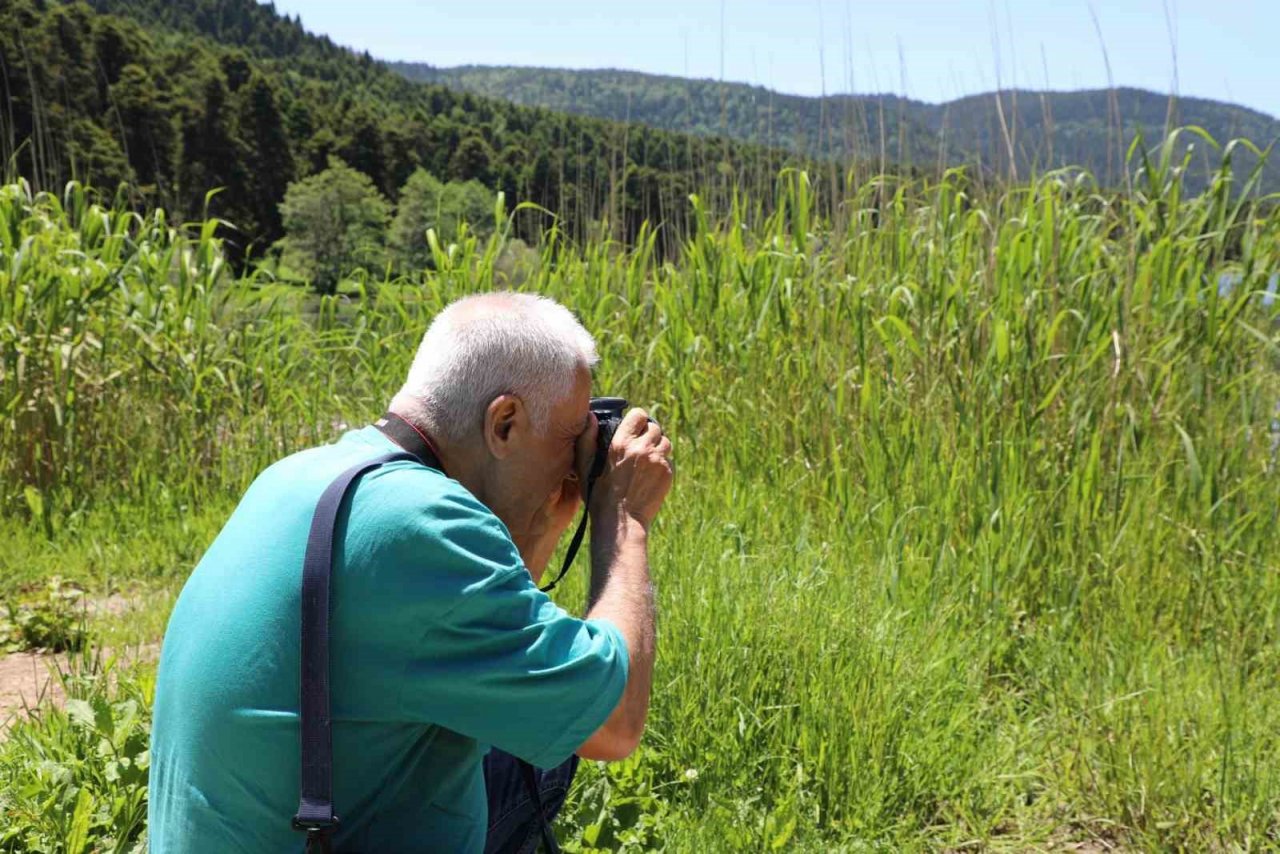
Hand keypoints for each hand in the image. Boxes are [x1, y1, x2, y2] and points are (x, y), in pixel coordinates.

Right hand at [590, 408, 672, 531]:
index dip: (637, 420)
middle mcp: (642, 448)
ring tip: (646, 461)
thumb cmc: (598, 496)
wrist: (620, 522)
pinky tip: (649, 477)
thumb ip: (586, 440)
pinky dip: (662, 465)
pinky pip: (669, 461)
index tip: (634, 428)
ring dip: (658, 448)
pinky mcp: (667, 473)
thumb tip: (590, 418)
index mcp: (621, 443)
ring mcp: (657, 461)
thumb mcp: (584, 467)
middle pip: (655, 427)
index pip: (639, 415)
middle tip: (639, 448)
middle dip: (648, 435)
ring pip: (665, 442)